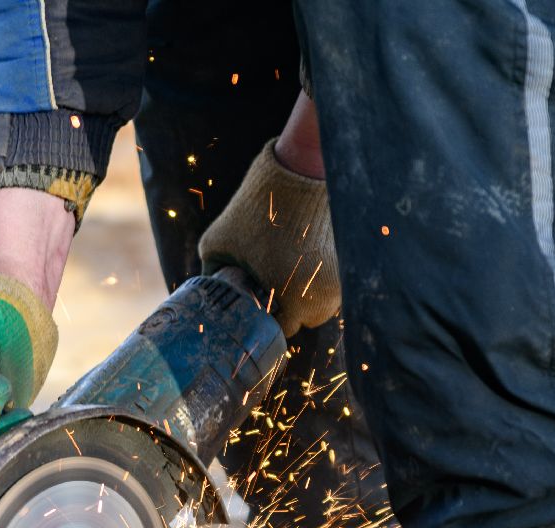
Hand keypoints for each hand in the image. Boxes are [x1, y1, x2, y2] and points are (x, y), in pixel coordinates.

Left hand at [198, 100, 338, 337]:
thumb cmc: (256, 210)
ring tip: (284, 264)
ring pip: (320, 302)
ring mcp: (340, 280)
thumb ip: (212, 275)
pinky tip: (301, 252)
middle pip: (303, 320)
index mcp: (294, 302)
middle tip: (267, 285)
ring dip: (303, 291)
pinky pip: (331, 281)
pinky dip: (317, 273)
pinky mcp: (348, 261)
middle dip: (286, 307)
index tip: (255, 306)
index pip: (280, 330)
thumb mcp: (218, 244)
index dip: (264, 321)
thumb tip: (206, 294)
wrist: (301, 169)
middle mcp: (323, 299)